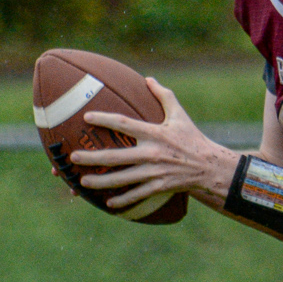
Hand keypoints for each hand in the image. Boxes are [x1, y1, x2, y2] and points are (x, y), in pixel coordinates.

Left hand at [68, 79, 236, 210]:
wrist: (209, 166)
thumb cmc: (192, 137)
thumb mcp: (179, 114)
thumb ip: (163, 95)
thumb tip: (148, 79)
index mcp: (154, 133)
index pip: (124, 124)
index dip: (104, 120)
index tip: (86, 117)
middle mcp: (152, 153)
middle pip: (116, 156)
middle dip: (92, 158)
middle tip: (73, 157)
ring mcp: (154, 172)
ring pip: (122, 179)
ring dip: (100, 182)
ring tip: (82, 183)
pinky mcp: (158, 187)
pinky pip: (137, 194)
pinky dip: (122, 200)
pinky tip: (108, 202)